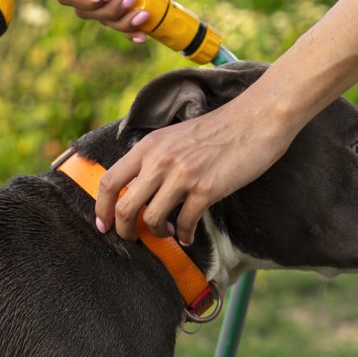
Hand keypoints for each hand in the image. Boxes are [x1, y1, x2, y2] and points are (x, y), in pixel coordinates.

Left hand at [95, 90, 295, 244]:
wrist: (256, 118)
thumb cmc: (218, 130)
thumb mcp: (174, 137)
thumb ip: (154, 159)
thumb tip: (138, 189)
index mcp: (149, 146)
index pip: (109, 181)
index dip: (101, 208)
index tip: (103, 225)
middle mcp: (160, 160)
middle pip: (124, 206)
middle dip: (123, 230)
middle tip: (132, 238)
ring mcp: (183, 175)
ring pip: (151, 218)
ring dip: (156, 233)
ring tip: (167, 232)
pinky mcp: (207, 188)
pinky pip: (185, 223)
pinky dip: (184, 236)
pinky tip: (187, 236)